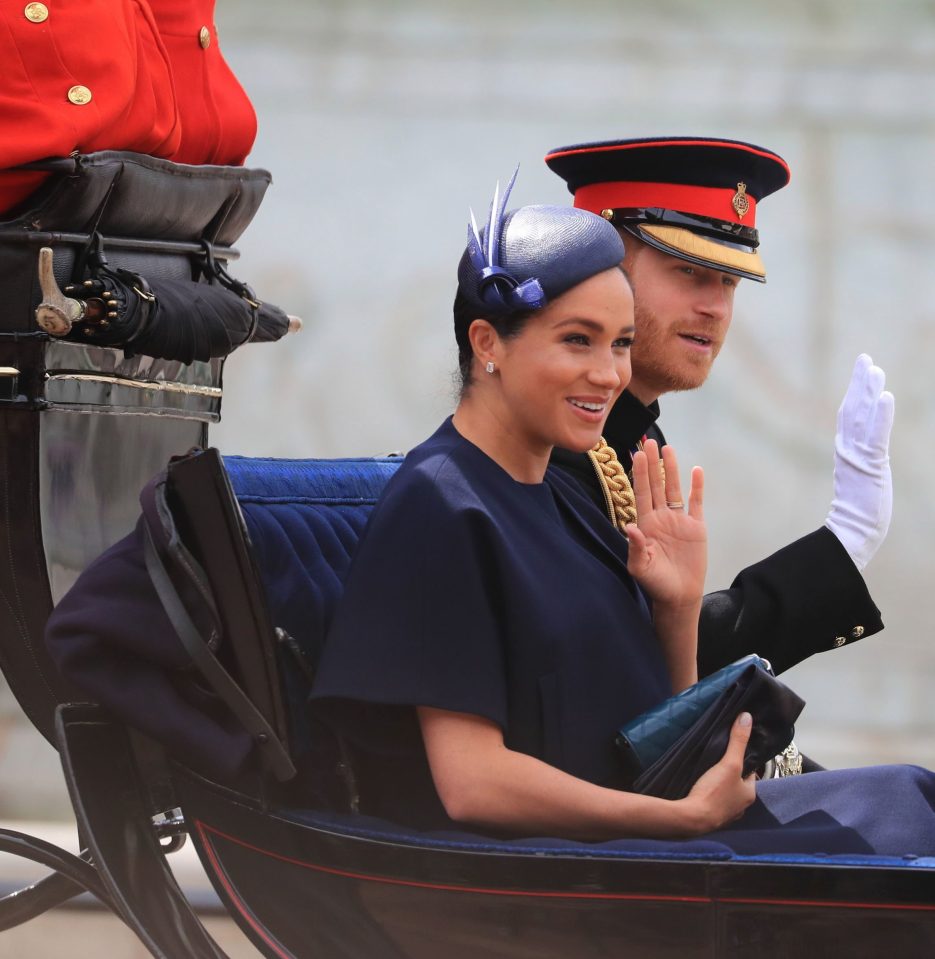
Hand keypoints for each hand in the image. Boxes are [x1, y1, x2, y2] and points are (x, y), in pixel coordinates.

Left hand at [625, 439, 705, 607]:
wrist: (679, 595)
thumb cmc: (656, 583)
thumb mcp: (641, 568)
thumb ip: (637, 547)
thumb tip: (630, 527)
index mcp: (645, 524)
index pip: (641, 492)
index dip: (639, 473)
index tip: (635, 453)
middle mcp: (660, 517)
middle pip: (655, 484)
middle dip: (651, 463)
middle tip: (648, 440)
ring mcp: (678, 520)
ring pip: (673, 488)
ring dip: (671, 469)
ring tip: (667, 448)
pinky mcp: (696, 527)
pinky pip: (696, 503)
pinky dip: (696, 487)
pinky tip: (696, 470)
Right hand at [680, 712, 756, 834]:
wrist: (692, 818)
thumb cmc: (714, 792)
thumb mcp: (729, 763)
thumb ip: (738, 741)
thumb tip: (747, 717)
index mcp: (749, 795)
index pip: (749, 774)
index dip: (741, 761)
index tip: (730, 752)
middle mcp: (741, 807)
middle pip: (736, 784)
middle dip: (728, 774)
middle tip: (716, 762)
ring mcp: (725, 815)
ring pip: (724, 795)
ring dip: (718, 786)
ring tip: (707, 773)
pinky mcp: (710, 819)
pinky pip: (712, 803)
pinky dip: (708, 796)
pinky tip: (699, 788)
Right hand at [824, 354, 893, 570]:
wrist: (851, 534)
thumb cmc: (855, 516)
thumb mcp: (858, 484)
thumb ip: (858, 467)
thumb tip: (860, 462)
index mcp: (845, 453)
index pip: (848, 416)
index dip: (854, 392)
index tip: (861, 371)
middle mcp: (848, 450)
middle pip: (852, 409)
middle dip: (859, 383)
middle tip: (865, 358)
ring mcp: (857, 457)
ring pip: (862, 417)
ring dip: (868, 392)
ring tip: (875, 369)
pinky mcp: (870, 465)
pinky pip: (876, 435)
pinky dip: (881, 415)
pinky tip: (886, 396)